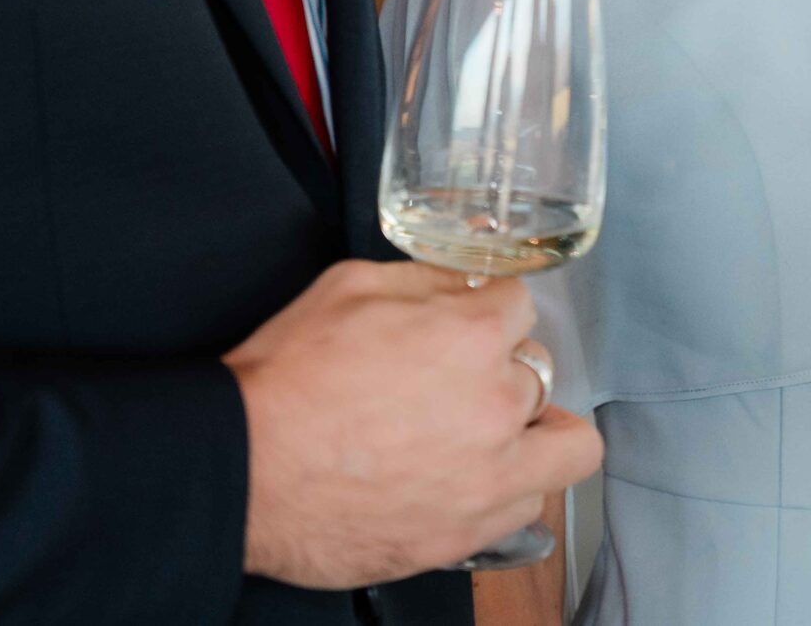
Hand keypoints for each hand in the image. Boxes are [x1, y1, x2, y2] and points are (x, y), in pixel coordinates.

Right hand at [228, 260, 603, 589]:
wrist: (242, 471)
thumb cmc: (285, 380)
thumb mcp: (350, 286)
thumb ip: (427, 277)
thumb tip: (468, 275)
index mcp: (472, 338)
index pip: (522, 306)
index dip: (490, 310)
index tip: (472, 323)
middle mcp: (496, 407)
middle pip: (542, 372)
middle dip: (505, 369)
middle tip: (466, 380)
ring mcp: (488, 478)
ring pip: (568, 448)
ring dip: (537, 433)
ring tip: (497, 433)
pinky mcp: (466, 534)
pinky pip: (527, 506)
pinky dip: (509, 489)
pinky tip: (472, 478)